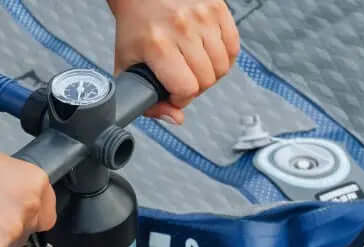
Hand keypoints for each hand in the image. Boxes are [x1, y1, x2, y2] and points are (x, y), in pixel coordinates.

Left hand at [109, 0, 239, 123]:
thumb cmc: (136, 29)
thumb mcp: (129, 68)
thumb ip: (148, 102)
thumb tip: (177, 119)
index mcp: (157, 45)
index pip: (186, 89)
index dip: (181, 98)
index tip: (173, 91)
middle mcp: (181, 28)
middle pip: (207, 81)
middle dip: (196, 87)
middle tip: (183, 77)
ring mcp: (202, 16)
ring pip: (222, 67)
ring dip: (210, 73)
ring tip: (194, 64)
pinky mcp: (217, 7)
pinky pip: (233, 48)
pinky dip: (224, 56)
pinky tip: (207, 52)